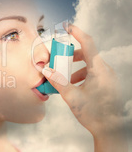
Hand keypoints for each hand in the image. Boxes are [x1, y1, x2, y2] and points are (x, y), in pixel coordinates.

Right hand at [41, 23, 126, 150]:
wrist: (111, 130)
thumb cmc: (94, 114)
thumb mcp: (72, 97)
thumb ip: (57, 81)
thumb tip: (45, 69)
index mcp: (99, 70)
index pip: (88, 43)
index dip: (76, 32)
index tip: (67, 26)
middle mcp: (106, 70)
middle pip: (86, 54)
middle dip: (70, 56)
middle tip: (57, 61)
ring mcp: (109, 77)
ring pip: (90, 64)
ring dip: (75, 68)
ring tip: (65, 80)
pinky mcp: (109, 84)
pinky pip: (94, 73)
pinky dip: (82, 75)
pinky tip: (75, 87)